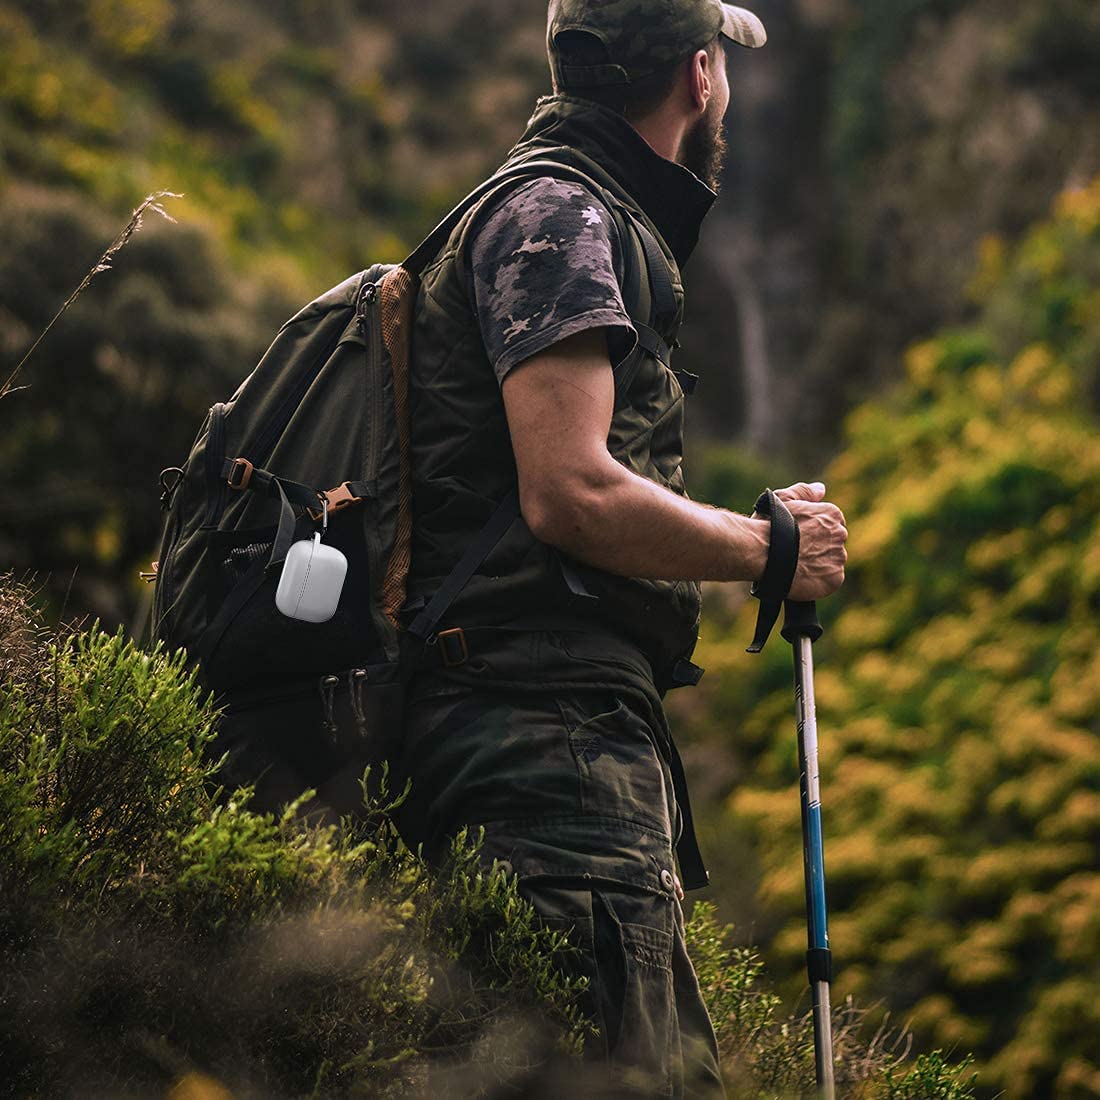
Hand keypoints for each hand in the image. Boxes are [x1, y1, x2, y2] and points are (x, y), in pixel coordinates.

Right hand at [756, 482, 847, 600]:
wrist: (759, 551)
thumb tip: (821, 489)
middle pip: (832, 544)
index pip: (830, 525)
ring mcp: (838, 557)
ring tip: (794, 566)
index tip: (799, 539)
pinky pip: (829, 581)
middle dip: (817, 548)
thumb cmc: (767, 525)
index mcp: (832, 514)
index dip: (813, 533)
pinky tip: (800, 577)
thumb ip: (804, 492)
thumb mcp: (783, 499)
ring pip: (831, 563)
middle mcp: (840, 534)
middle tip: (795, 554)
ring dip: (817, 565)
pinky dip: (817, 582)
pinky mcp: (834, 579)